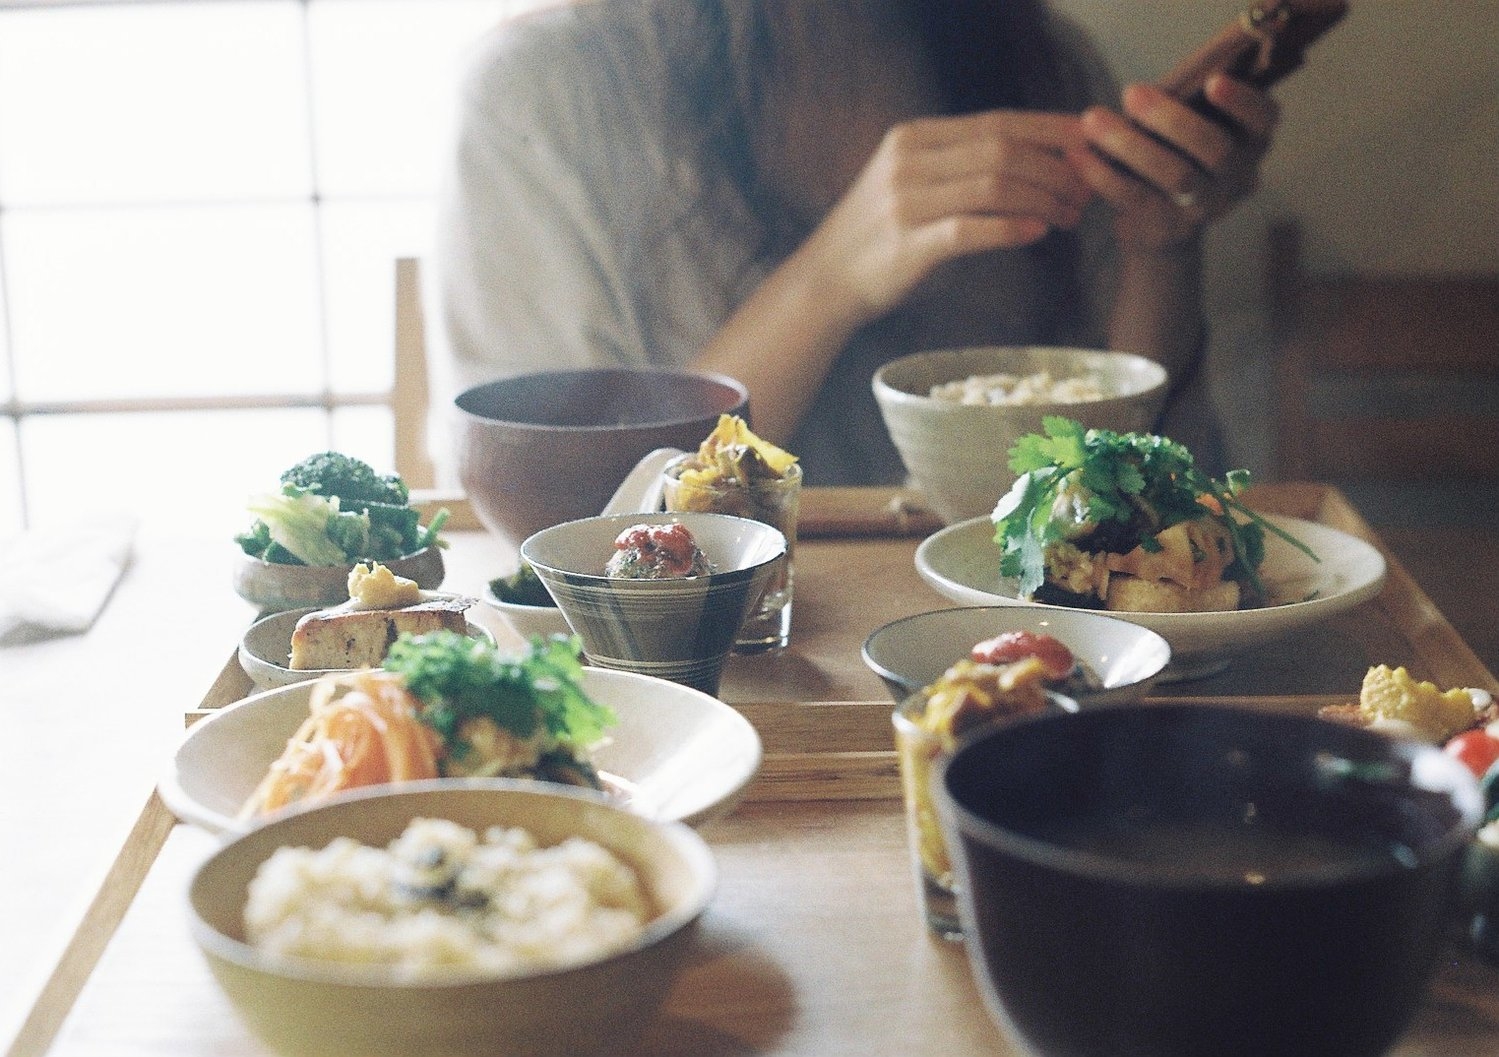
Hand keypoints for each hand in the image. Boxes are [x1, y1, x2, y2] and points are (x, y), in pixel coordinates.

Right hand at [802, 110, 1094, 322]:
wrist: (825, 281)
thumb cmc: (880, 236)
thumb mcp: (913, 181)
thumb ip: (961, 164)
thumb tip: (1035, 159)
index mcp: (915, 137)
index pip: (998, 120)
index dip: (1050, 129)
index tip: (1088, 143)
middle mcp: (909, 160)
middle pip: (1003, 149)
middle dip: (1056, 168)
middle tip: (1087, 190)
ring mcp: (906, 202)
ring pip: (994, 185)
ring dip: (1043, 199)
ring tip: (1071, 217)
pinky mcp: (907, 245)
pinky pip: (970, 229)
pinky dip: (1011, 229)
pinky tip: (1039, 233)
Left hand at [1069, 74, 1278, 252]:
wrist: (1162, 231)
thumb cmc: (1175, 158)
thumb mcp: (1188, 133)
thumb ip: (1180, 110)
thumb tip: (1139, 92)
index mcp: (1252, 143)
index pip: (1264, 120)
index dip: (1243, 101)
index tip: (1213, 81)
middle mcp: (1240, 178)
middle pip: (1216, 149)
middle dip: (1172, 119)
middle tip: (1131, 92)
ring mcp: (1208, 208)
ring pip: (1177, 176)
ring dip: (1131, 145)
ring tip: (1093, 121)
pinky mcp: (1170, 229)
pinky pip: (1137, 199)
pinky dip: (1104, 175)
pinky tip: (1079, 155)